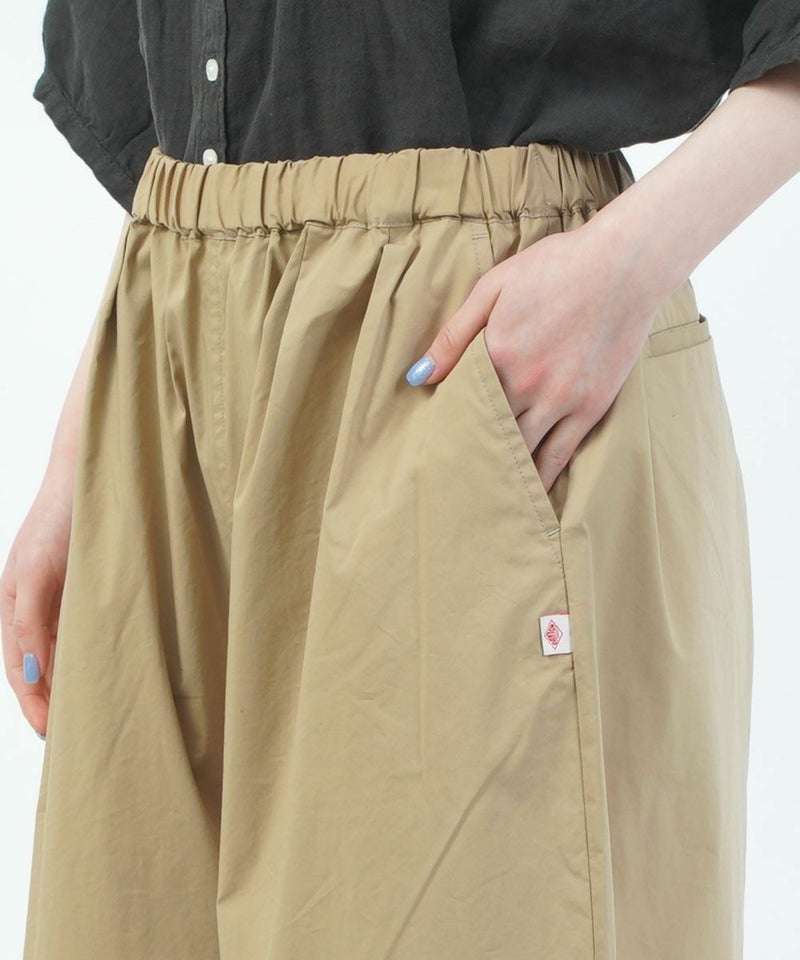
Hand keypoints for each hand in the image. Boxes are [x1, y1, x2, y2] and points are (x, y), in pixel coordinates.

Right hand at [1, 467, 73, 738]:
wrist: (94, 479)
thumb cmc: (57, 521)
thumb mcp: (36, 573)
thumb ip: (30, 624)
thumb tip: (29, 673)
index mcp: (12, 608)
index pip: (20, 670)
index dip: (33, 703)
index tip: (50, 734)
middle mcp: (35, 610)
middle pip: (40, 669)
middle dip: (51, 702)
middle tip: (72, 738)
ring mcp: (62, 602)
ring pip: (64, 656)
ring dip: (72, 684)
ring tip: (91, 716)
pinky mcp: (90, 594)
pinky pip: (86, 636)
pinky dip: (92, 658)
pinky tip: (107, 674)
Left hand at [406, 219, 659, 492]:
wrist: (625, 264)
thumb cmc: (556, 268)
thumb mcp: (494, 287)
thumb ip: (454, 335)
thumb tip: (419, 376)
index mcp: (497, 355)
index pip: (461, 406)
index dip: (446, 428)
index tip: (431, 448)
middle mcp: (525, 385)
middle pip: (488, 434)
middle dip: (469, 456)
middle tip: (450, 483)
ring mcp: (560, 400)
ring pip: (522, 451)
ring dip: (501, 473)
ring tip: (481, 496)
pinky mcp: (590, 408)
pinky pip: (560, 455)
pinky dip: (542, 477)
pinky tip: (529, 495)